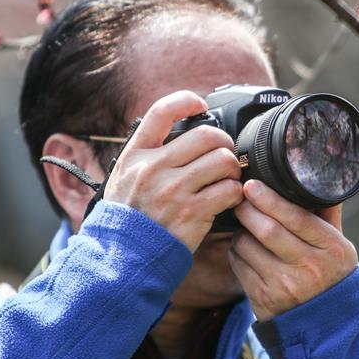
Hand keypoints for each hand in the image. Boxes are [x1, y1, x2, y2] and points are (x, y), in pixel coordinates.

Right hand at [104, 90, 243, 251]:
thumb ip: (149, 155)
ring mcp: (174, 190)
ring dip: (232, 169)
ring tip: (226, 178)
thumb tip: (180, 132)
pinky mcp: (192, 212)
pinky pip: (229, 190)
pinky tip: (226, 199)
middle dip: (224, 143)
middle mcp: (154, 168)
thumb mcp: (125, 177)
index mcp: (137, 155)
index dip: (185, 101)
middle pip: (206, 135)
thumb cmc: (129, 217)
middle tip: (224, 154)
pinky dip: (234, 193)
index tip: (199, 104)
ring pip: (223, 160)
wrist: (123, 257)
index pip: (161, 112)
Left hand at [229, 180, 357, 321]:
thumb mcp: (339, 243)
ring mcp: (284, 286)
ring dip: (240, 230)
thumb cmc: (331, 273)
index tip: (252, 184)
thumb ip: (327, 212)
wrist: (328, 324)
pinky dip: (237, 250)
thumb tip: (319, 177)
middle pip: (267, 230)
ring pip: (247, 246)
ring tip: (246, 225)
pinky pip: (238, 264)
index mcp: (331, 249)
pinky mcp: (263, 300)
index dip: (270, 199)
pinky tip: (245, 247)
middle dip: (248, 209)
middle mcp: (309, 268)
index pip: (296, 218)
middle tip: (241, 198)